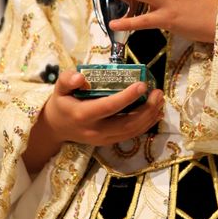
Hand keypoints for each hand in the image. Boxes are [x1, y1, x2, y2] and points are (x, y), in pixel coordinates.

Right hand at [23, 69, 163, 173]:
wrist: (57, 128)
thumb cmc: (62, 103)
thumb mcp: (59, 88)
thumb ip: (67, 80)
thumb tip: (80, 76)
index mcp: (82, 115)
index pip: (108, 107)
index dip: (127, 97)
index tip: (142, 84)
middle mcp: (94, 130)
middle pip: (126, 123)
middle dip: (146, 109)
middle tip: (158, 92)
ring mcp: (103, 139)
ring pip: (132, 131)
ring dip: (149, 117)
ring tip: (160, 100)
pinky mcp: (109, 142)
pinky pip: (131, 135)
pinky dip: (146, 124)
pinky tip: (156, 112)